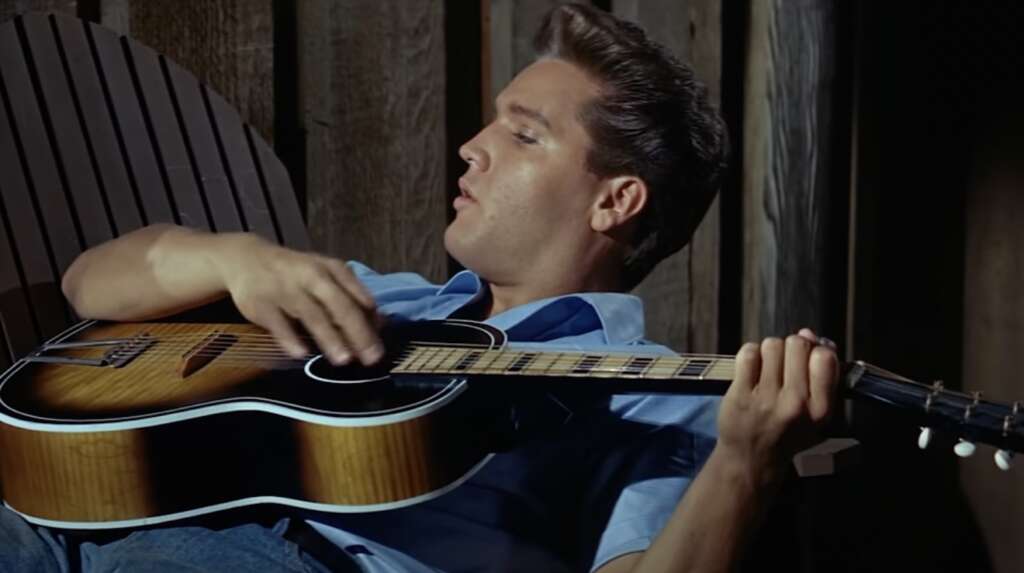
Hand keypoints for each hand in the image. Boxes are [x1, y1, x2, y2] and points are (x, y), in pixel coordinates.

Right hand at [213, 234, 381, 364]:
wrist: (246, 258)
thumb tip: (380, 324)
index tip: (382, 346)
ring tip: (344, 359)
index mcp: (331, 269)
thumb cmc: (296, 273)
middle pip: (339, 305)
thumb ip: (351, 296)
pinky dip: (290, 338)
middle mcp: (311, 276)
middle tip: (371, 357)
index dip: (371, 322)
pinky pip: (279, 323)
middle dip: (358, 332)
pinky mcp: (262, 303)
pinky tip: (302, 354)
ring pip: (311, 314)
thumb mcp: (325, 275)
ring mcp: (285, 289)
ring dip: (329, 337)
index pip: (357, 296)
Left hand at [715, 328, 838, 484]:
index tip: (809, 356)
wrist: (752, 459)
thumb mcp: (816, 413)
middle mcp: (795, 403)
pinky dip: (751, 355)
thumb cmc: (788, 433)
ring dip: (770, 350)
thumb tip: (810, 334)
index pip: (825, 358)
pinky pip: (749, 353)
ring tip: (769, 367)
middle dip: (792, 346)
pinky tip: (752, 369)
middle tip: (785, 362)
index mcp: (820, 409)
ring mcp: (766, 398)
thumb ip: (821, 375)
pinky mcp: (740, 394)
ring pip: (772, 345)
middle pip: (797, 344)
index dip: (817, 349)